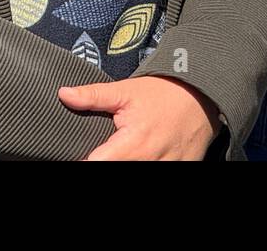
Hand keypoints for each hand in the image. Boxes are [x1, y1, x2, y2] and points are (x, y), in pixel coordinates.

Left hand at [59, 75, 221, 159]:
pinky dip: (151, 164)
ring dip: (130, 163)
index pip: (96, 165)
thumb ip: (94, 96)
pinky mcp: (183, 168)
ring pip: (141, 174)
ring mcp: (168, 168)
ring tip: (127, 153)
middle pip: (117, 170)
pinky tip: (147, 156)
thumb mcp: (126, 91)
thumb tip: (64, 95)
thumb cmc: (163, 92)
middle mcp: (150, 161)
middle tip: (108, 150)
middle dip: (109, 160)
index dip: (83, 161)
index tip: (78, 156)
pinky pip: (162, 174)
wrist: (203, 93)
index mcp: (132, 145)